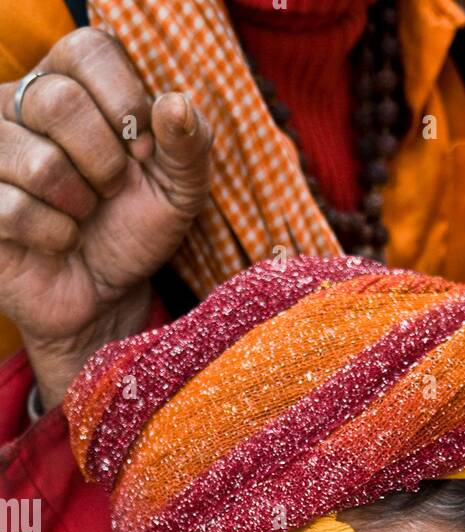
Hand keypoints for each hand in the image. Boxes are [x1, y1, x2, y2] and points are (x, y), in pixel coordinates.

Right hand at [0, 29, 210, 405]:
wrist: (105, 294)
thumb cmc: (135, 228)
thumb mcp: (179, 189)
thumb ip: (189, 143)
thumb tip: (176, 104)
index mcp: (72, 80)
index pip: (88, 47)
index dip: (125, 101)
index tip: (143, 147)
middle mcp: (23, 102)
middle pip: (58, 101)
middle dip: (105, 163)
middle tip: (112, 190)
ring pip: (37, 161)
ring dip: (80, 204)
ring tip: (83, 216)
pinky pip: (13, 210)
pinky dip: (55, 236)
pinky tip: (59, 241)